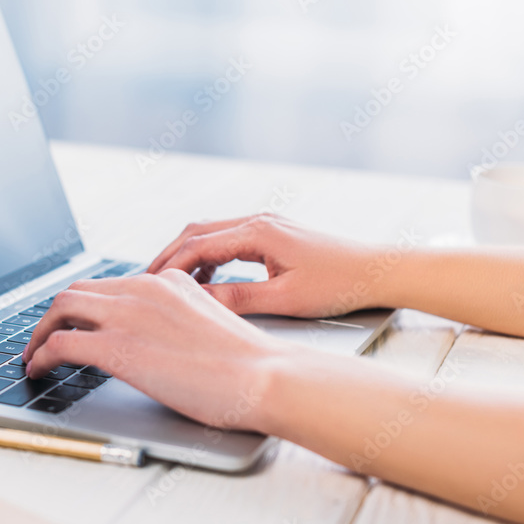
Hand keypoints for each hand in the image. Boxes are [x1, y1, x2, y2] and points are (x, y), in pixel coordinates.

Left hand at [22, 269, 284, 430]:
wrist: (263, 376)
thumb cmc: (248, 364)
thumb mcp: (209, 322)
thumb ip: (178, 318)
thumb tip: (157, 338)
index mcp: (167, 281)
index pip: (111, 285)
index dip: (85, 306)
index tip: (75, 323)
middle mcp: (143, 289)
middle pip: (78, 290)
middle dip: (54, 315)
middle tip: (44, 337)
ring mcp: (127, 315)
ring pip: (61, 308)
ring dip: (40, 331)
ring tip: (33, 355)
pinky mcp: (116, 347)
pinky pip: (60, 343)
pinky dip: (41, 354)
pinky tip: (38, 369)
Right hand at [146, 214, 383, 316]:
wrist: (377, 271)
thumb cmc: (338, 284)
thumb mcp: (284, 299)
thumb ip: (238, 299)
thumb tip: (199, 302)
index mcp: (257, 232)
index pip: (197, 246)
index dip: (169, 267)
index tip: (149, 287)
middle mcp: (258, 221)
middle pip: (196, 232)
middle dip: (169, 256)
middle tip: (146, 283)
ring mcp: (265, 224)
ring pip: (210, 234)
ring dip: (188, 256)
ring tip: (171, 285)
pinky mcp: (272, 234)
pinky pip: (228, 240)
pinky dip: (209, 257)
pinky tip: (207, 281)